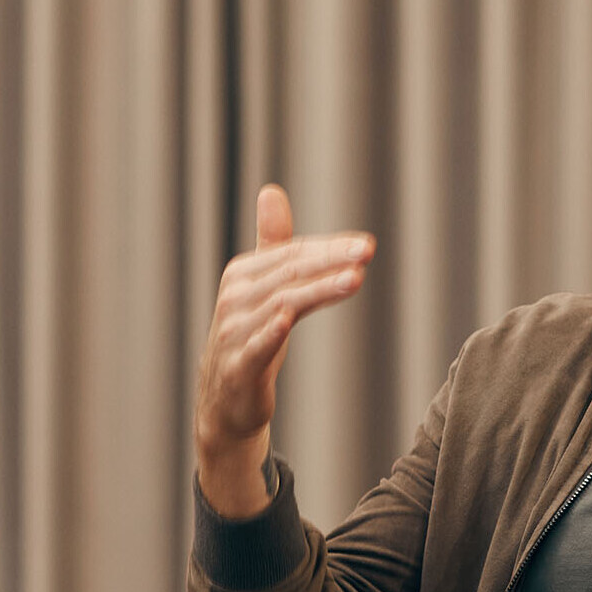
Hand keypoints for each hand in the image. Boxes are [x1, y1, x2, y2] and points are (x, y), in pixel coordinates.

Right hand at [193, 184, 374, 518]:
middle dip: (330, 261)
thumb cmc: (251, 337)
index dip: (329, 248)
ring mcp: (234, 332)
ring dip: (318, 290)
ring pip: (281, 304)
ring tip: (354, 279)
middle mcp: (235, 298)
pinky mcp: (238, 366)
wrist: (225, 401)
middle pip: (289, 273)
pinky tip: (287, 320)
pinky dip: (270, 332)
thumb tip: (271, 191)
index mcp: (242, 275)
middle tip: (366, 251)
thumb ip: (271, 242)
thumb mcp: (263, 288)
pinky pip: (256, 345)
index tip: (366, 245)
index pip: (292, 254)